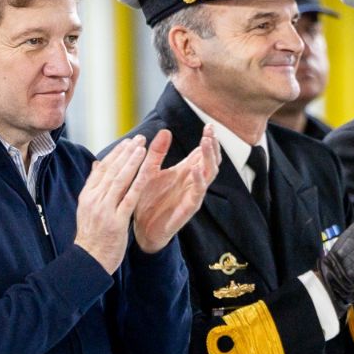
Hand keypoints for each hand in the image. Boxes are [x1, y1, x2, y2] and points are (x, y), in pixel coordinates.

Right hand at [74, 136, 147, 273]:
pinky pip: (130, 197)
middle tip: (139, 138)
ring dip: (132, 162)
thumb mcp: (87, 209)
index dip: (116, 154)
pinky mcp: (117, 221)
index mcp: (87, 196)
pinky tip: (147, 170)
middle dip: (126, 152)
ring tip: (142, 147)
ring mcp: (105, 210)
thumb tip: (96, 164)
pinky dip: (138, 181)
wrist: (89, 261)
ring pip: (119, 180)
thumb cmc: (92, 236)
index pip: (102, 169)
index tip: (128, 142)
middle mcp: (94, 200)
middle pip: (111, 170)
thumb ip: (93, 186)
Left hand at [131, 126, 220, 252]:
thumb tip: (166, 130)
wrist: (141, 229)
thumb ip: (157, 153)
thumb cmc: (148, 200)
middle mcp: (192, 182)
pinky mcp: (187, 209)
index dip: (208, 139)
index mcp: (184, 172)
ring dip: (208, 158)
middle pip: (210, 161)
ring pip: (208, 174)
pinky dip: (198, 180)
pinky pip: (197, 194)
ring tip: (206, 143)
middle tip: (210, 130)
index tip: (209, 124)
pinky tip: (195, 169)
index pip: (202, 153)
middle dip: (212, 145)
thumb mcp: (149, 172)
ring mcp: (192, 195)